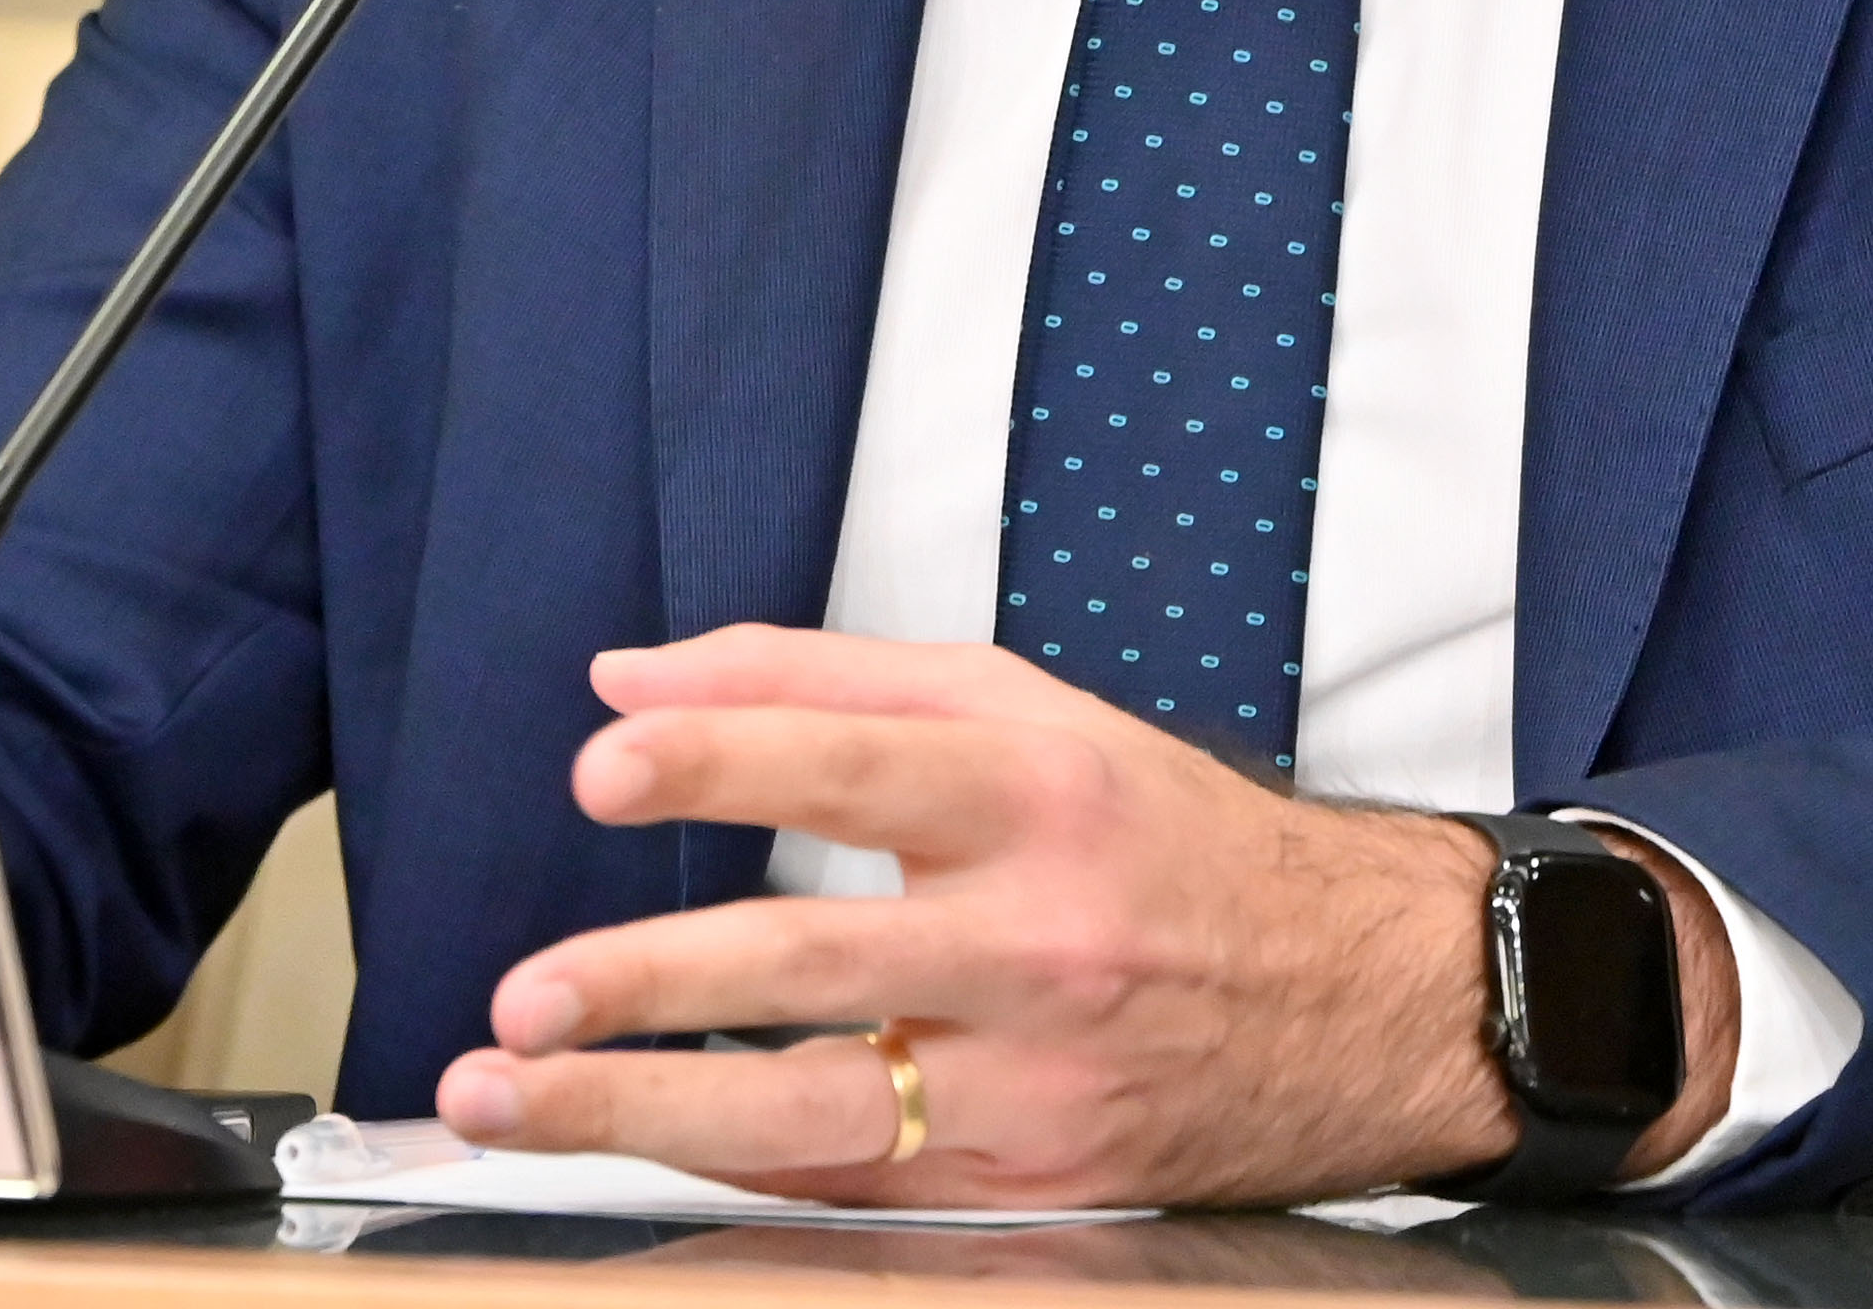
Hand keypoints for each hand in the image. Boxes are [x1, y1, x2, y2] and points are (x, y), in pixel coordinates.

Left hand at [429, 627, 1726, 1209]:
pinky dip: (732, 1172)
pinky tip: (630, 1155)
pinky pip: (853, 1187)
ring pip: (814, 1114)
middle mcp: (1042, 939)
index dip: (724, 761)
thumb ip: (817, 684)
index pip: (860, 763)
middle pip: (815, 962)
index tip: (602, 768)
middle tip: (516, 1002)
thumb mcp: (1022, 711)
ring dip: (641, 1114)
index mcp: (1042, 790)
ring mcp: (1037, 1080)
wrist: (1366, 999)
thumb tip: (626, 683)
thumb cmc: (1162, 840)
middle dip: (642, 985)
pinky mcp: (1034, 1183)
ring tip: (506, 1100)